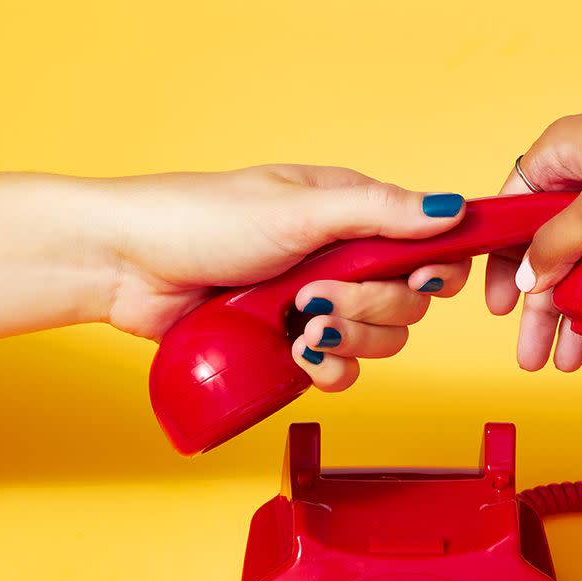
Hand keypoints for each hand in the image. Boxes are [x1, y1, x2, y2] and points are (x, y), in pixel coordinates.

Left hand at [106, 164, 470, 386]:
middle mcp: (341, 259)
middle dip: (371, 310)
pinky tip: (298, 356)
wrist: (130, 267)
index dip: (435, 270)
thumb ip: (378, 212)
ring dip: (348, 342)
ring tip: (299, 326)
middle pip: (407, 304)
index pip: (427, 246)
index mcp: (350, 214)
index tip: (417, 280)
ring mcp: (316, 304)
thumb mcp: (298, 209)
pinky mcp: (290, 344)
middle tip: (316, 297)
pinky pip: (339, 371)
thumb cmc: (202, 218)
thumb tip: (451, 209)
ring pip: (378, 343)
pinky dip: (328, 370)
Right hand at [485, 73, 581, 371]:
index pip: (510, 213)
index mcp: (557, 155)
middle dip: (539, 306)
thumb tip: (526, 279)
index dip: (500, 264)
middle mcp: (581, 171)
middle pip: (545, 248)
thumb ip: (557, 246)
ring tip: (569, 355)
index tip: (501, 307)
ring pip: (581, 258)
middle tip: (534, 352)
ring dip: (573, 309)